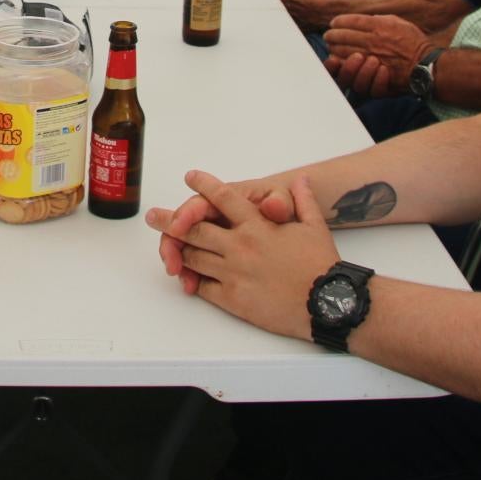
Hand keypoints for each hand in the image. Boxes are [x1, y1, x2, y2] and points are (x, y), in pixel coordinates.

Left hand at [147, 173, 337, 339]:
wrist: (327, 302)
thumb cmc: (322, 264)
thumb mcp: (314, 226)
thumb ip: (302, 201)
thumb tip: (300, 180)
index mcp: (257, 224)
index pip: (222, 198)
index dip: (203, 185)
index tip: (190, 177)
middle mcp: (240, 245)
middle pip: (195, 229)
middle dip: (170, 221)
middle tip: (154, 217)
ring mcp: (233, 272)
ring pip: (194, 257)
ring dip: (177, 251)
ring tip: (165, 247)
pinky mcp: (233, 299)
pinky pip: (204, 287)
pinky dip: (193, 281)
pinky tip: (187, 279)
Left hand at [322, 15, 434, 96]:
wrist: (426, 65)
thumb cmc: (415, 43)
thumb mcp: (401, 23)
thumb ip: (383, 18)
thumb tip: (368, 17)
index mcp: (380, 26)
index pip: (351, 21)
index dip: (339, 21)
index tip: (334, 23)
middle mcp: (373, 40)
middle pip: (342, 36)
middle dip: (332, 35)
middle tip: (328, 36)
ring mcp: (371, 57)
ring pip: (343, 52)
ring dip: (334, 49)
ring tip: (331, 47)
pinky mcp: (371, 72)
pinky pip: (352, 68)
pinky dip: (343, 64)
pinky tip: (339, 60)